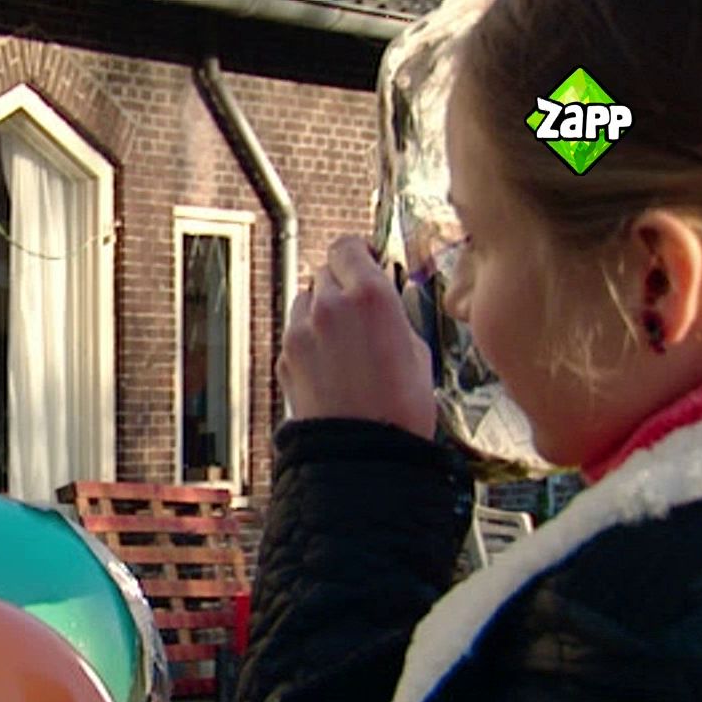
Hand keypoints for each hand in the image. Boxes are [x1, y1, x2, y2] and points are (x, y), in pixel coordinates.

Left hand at [279, 236, 436, 439]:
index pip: (348, 247)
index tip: (365, 260)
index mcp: (370, 296)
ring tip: (345, 340)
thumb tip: (386, 305)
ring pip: (305, 299)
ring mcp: (300, 332)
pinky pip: (295, 332)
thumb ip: (394, 315)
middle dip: (341, 283)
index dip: (357, 253)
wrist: (361, 455)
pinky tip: (331, 363)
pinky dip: (309, 338)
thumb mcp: (417, 350)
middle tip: (360, 307)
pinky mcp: (284, 358)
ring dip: (322, 309)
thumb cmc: (398, 411)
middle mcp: (328, 306)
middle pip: (324, 271)